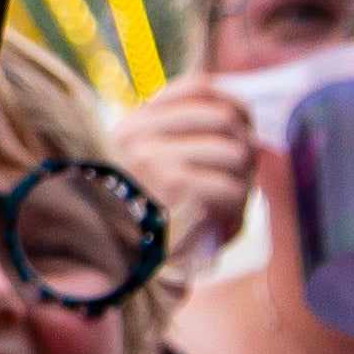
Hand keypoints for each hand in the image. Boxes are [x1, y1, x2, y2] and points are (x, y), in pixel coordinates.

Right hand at [114, 76, 256, 267]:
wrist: (108, 266)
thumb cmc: (138, 222)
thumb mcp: (147, 170)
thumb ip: (180, 140)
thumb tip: (242, 120)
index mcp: (134, 123)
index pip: (197, 86)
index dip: (232, 103)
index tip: (244, 127)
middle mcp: (139, 133)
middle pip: (224, 119)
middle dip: (244, 149)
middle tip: (240, 177)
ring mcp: (154, 157)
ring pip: (235, 154)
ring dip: (241, 183)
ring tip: (227, 205)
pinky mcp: (173, 186)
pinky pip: (231, 188)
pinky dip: (235, 209)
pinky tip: (221, 222)